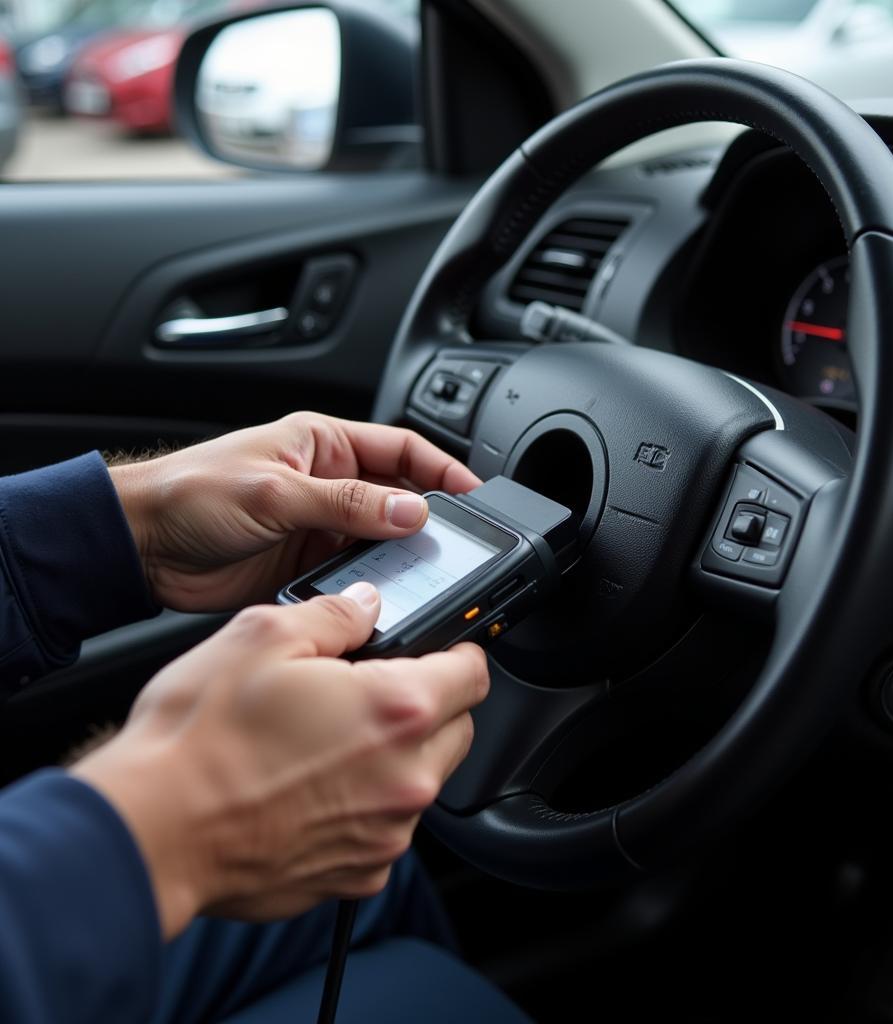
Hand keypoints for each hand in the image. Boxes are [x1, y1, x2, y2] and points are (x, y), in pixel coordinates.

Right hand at [72, 584, 488, 938]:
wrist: (151, 832)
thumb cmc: (200, 739)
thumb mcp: (262, 637)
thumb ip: (335, 614)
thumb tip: (369, 605)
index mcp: (396, 710)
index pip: (474, 674)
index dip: (460, 653)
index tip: (441, 650)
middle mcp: (406, 778)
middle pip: (457, 729)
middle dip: (430, 705)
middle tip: (374, 692)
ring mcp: (386, 835)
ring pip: (423, 780)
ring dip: (397, 758)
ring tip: (330, 742)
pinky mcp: (359, 875)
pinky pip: (386, 830)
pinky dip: (367, 807)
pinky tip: (314, 790)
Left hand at [109, 412, 480, 610]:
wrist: (140, 545)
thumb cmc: (190, 493)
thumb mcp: (274, 492)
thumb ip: (345, 502)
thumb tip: (408, 510)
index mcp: (323, 444)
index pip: (402, 449)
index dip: (443, 470)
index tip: (475, 496)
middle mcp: (328, 483)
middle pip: (398, 498)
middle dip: (428, 520)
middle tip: (458, 545)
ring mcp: (319, 527)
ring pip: (380, 541)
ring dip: (401, 558)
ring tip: (426, 576)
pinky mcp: (306, 566)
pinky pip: (354, 575)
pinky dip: (371, 587)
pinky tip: (382, 599)